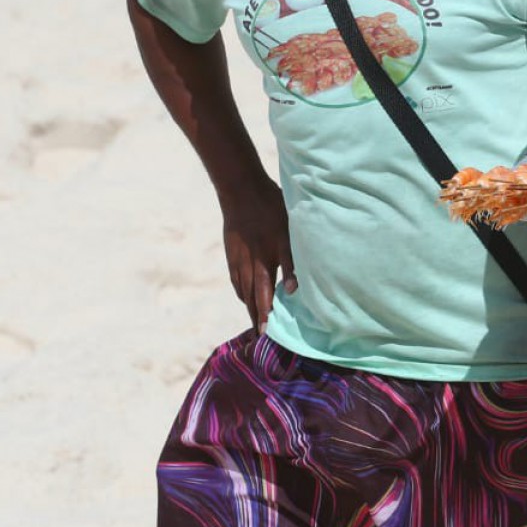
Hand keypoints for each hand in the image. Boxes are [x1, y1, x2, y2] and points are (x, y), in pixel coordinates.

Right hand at [219, 175, 297, 331]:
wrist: (241, 190)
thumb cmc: (271, 206)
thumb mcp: (289, 230)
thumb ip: (292, 261)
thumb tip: (294, 289)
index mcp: (267, 259)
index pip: (268, 295)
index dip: (269, 315)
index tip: (270, 334)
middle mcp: (252, 263)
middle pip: (254, 297)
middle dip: (259, 317)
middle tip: (261, 336)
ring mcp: (239, 259)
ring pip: (244, 290)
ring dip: (250, 307)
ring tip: (255, 322)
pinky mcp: (232, 253)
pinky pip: (236, 279)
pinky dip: (241, 291)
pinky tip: (244, 297)